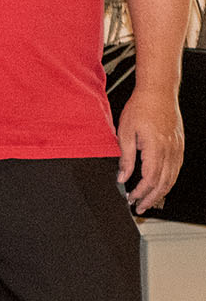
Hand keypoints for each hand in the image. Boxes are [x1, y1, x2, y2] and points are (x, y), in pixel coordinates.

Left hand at [117, 87, 185, 212]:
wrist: (158, 92)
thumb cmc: (140, 108)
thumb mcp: (125, 133)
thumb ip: (125, 158)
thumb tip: (122, 177)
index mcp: (155, 147)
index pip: (150, 178)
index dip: (140, 192)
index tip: (131, 199)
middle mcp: (170, 150)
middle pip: (163, 182)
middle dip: (151, 198)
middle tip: (140, 207)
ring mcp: (177, 148)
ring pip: (172, 177)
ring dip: (160, 192)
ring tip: (148, 201)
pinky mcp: (179, 145)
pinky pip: (176, 168)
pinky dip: (169, 181)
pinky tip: (160, 186)